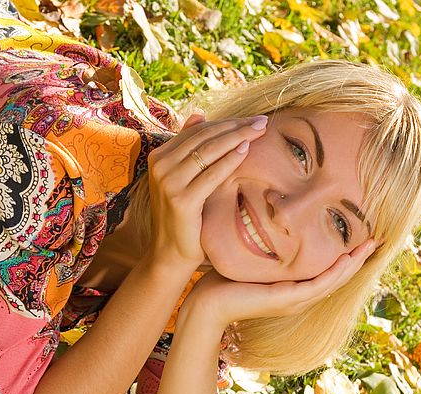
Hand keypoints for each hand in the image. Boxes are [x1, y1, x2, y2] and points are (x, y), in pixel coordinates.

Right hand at [146, 110, 268, 270]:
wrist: (171, 253)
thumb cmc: (183, 215)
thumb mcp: (183, 177)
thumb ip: (189, 148)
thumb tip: (199, 113)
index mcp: (159, 156)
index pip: (197, 131)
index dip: (225, 122)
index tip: (250, 119)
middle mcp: (160, 166)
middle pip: (204, 137)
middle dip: (235, 126)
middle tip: (261, 121)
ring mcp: (168, 183)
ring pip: (208, 151)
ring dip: (237, 137)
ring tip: (260, 131)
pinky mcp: (181, 200)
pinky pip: (211, 174)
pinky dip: (230, 160)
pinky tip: (247, 150)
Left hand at [182, 238, 378, 328]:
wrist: (205, 305)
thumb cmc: (219, 280)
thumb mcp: (246, 257)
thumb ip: (259, 241)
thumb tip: (261, 214)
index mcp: (290, 286)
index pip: (325, 270)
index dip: (344, 255)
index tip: (359, 234)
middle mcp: (297, 295)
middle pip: (337, 276)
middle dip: (358, 258)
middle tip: (377, 239)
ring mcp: (294, 300)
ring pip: (334, 281)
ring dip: (355, 263)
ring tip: (372, 245)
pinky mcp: (287, 300)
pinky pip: (319, 284)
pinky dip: (337, 272)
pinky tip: (350, 259)